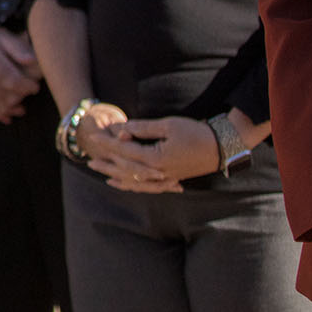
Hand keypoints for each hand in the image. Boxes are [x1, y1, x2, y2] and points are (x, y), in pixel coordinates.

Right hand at [0, 21, 41, 123]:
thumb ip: (17, 47)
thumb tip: (33, 60)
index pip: (18, 84)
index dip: (29, 87)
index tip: (34, 85)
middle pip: (9, 99)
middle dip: (21, 98)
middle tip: (24, 92)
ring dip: (10, 110)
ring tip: (18, 107)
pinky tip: (1, 115)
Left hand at [100, 115, 221, 191]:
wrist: (221, 147)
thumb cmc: (195, 133)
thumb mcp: (168, 125)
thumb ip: (143, 128)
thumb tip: (122, 129)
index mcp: (156, 159)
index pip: (125, 151)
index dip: (108, 144)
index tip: (93, 137)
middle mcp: (159, 173)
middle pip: (126, 170)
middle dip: (108, 165)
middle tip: (89, 161)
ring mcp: (166, 178)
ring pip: (136, 182)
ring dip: (117, 178)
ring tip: (101, 174)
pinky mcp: (172, 179)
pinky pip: (147, 187)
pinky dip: (133, 186)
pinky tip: (122, 184)